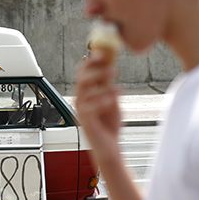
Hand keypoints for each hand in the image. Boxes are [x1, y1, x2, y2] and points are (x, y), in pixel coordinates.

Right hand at [75, 50, 121, 165]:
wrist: (110, 147)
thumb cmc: (109, 124)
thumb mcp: (111, 100)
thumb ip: (108, 85)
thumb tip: (111, 66)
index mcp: (85, 93)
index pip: (83, 72)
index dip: (91, 61)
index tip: (102, 53)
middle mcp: (81, 101)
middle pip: (81, 79)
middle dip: (95, 71)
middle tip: (112, 68)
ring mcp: (82, 111)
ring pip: (86, 92)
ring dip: (102, 86)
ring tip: (118, 86)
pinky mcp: (86, 122)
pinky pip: (89, 108)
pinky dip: (101, 101)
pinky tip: (113, 99)